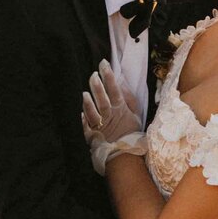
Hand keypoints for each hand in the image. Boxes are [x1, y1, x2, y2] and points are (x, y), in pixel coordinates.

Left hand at [82, 60, 144, 175]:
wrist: (126, 155)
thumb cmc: (131, 133)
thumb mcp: (136, 114)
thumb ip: (129, 98)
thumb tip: (122, 82)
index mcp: (120, 109)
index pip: (114, 89)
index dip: (108, 75)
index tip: (103, 63)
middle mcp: (109, 116)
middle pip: (102, 99)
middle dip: (97, 85)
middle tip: (93, 74)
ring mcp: (100, 126)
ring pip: (92, 112)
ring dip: (88, 102)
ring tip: (84, 93)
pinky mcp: (92, 135)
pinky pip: (86, 126)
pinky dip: (84, 120)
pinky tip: (80, 113)